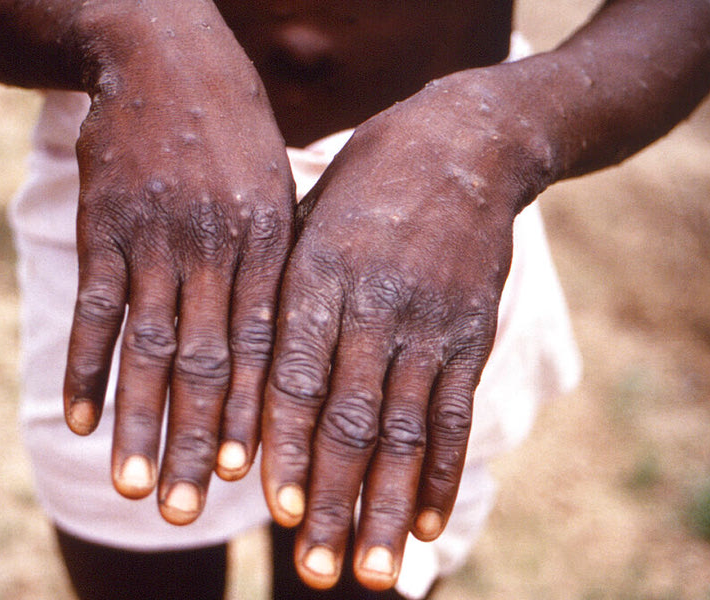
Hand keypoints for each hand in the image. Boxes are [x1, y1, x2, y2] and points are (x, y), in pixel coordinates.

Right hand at [62, 7, 293, 525]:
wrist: (166, 56)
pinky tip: (77, 419)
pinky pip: (93, 309)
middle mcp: (214, 248)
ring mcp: (155, 238)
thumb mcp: (278, 188)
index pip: (264, 347)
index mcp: (266, 243)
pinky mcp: (104, 228)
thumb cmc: (233, 132)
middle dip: (198, 440)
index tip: (250, 478)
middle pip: (207, 363)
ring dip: (139, 421)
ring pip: (148, 347)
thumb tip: (284, 345)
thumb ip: (278, 264)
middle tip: (190, 510)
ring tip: (134, 485)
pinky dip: (84, 366)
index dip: (256, 415)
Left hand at [261, 69, 553, 589]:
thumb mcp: (306, 220)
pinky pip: (455, 413)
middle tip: (315, 571)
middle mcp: (374, 305)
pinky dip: (440, 473)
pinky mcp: (471, 334)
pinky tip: (425, 523)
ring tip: (368, 571)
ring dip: (384, 506)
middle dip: (330, 499)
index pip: (294, 375)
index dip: (284, 445)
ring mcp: (429, 322)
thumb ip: (278, 295)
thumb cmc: (362, 187)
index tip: (272, 509)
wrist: (462, 145)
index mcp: (317, 275)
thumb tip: (238, 378)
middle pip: (349, 419)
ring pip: (404, 430)